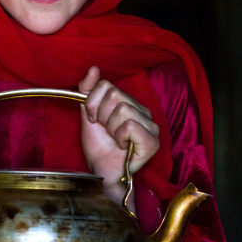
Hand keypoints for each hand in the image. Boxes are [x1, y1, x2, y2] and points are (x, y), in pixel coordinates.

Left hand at [78, 66, 159, 204]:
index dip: (93, 103)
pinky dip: (120, 136)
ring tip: (114, 140)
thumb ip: (89, 92)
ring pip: (122, 110)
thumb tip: (93, 69)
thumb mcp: (88, 115)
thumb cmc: (99, 148)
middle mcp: (143, 112)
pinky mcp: (152, 141)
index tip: (94, 120)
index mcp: (130, 103)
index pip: (106, 86)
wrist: (102, 173)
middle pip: (114, 95)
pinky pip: (130, 125)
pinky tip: (122, 145)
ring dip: (110, 128)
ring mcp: (151, 126)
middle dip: (101, 116)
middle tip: (105, 131)